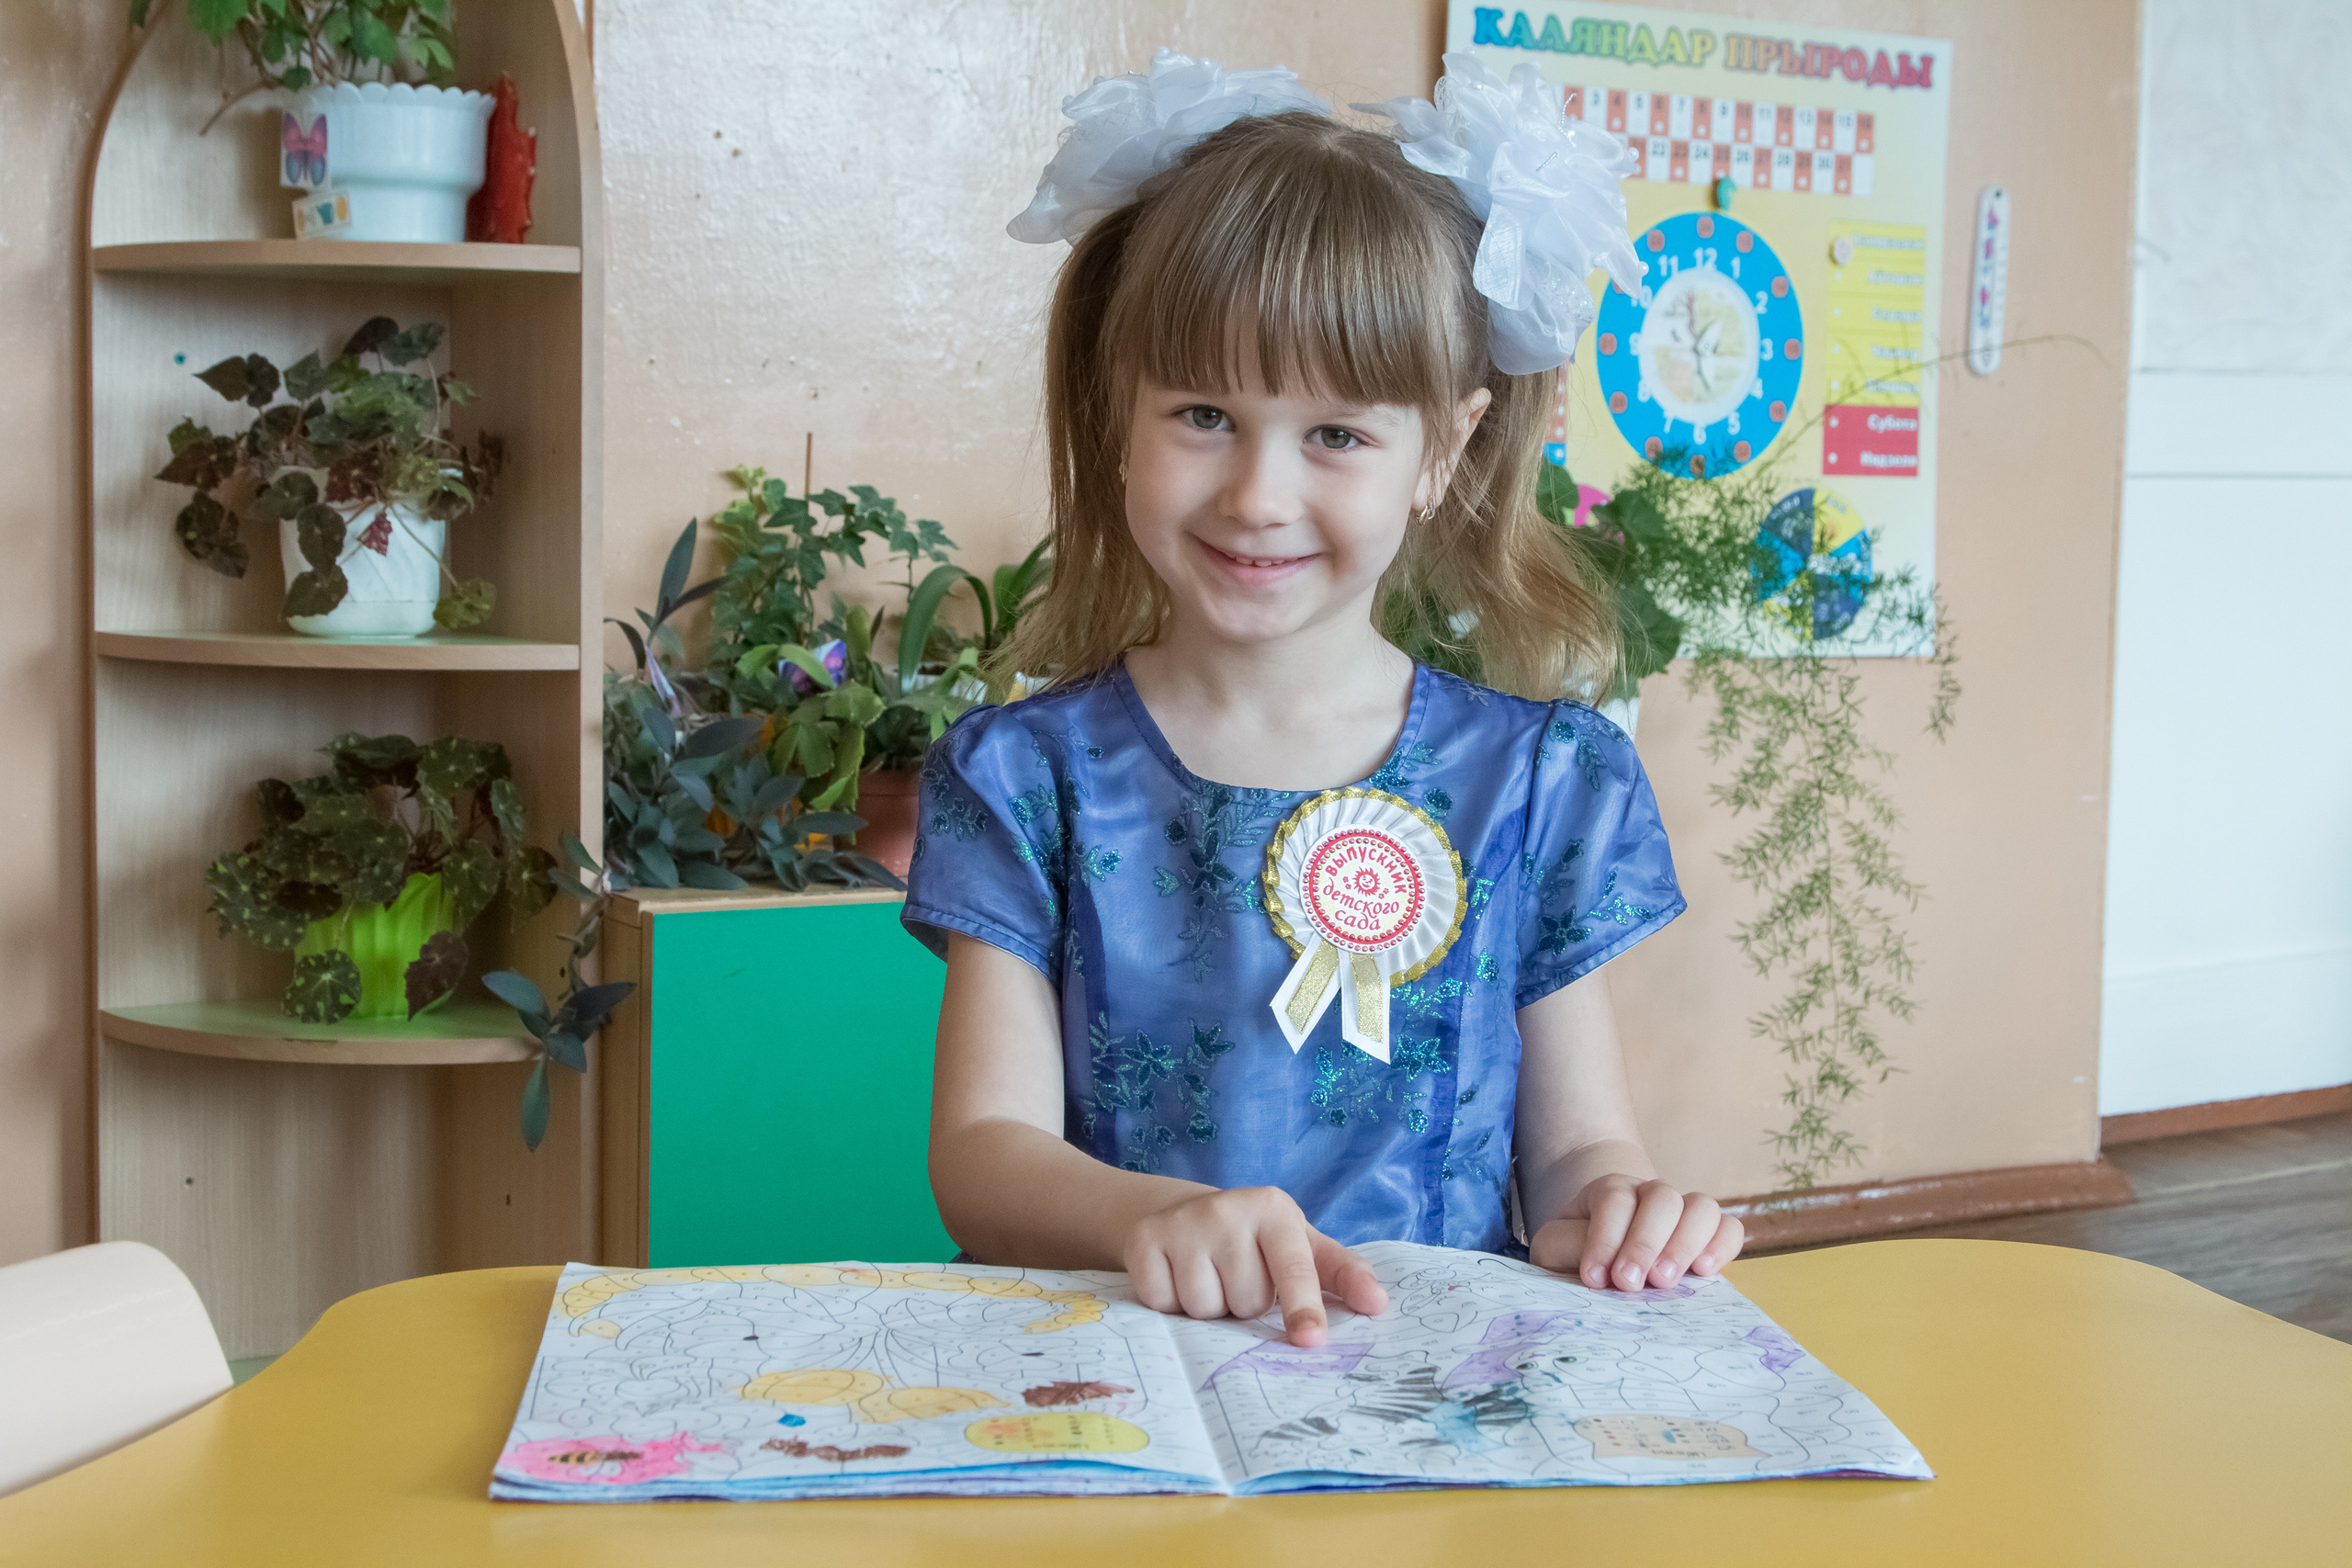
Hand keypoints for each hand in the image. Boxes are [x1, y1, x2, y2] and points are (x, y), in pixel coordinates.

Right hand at [1124, 1186, 1388, 1346]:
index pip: (1294, 1268)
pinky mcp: (1144, 1239)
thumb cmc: (1257, 1241)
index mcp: (1275, 1210)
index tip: (1310, 1339)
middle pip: (1246, 1302)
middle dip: (1244, 1306)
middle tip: (1239, 1282)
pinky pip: (1162, 1304)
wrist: (1186, 1213)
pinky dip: (1169, 1304)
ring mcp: (1183, 1222)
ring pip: (1204, 1309)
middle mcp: (1227, 1209)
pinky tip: (1177, 1277)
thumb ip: (1342, 1275)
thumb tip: (1378, 1304)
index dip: (1303, 1307)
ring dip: (1208, 1309)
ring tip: (1210, 1280)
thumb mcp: (1303, 1247)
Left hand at [1530, 1174, 1743, 1291]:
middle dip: (1645, 1243)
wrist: (1605, 1261)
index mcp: (1611, 1191)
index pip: (1615, 1199)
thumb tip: (1600, 1270)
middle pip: (1662, 1199)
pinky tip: (1705, 1271)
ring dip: (1685, 1244)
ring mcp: (1685, 1214)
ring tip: (1665, 1282)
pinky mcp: (1709, 1237)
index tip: (1594, 1278)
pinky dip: (1722, 1246)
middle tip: (1629, 1283)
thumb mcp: (1556, 1247)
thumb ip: (1570, 1248)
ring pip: (1701, 1207)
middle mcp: (1651, 1195)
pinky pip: (1730, 1229)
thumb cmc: (1576, 1254)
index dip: (1605, 1237)